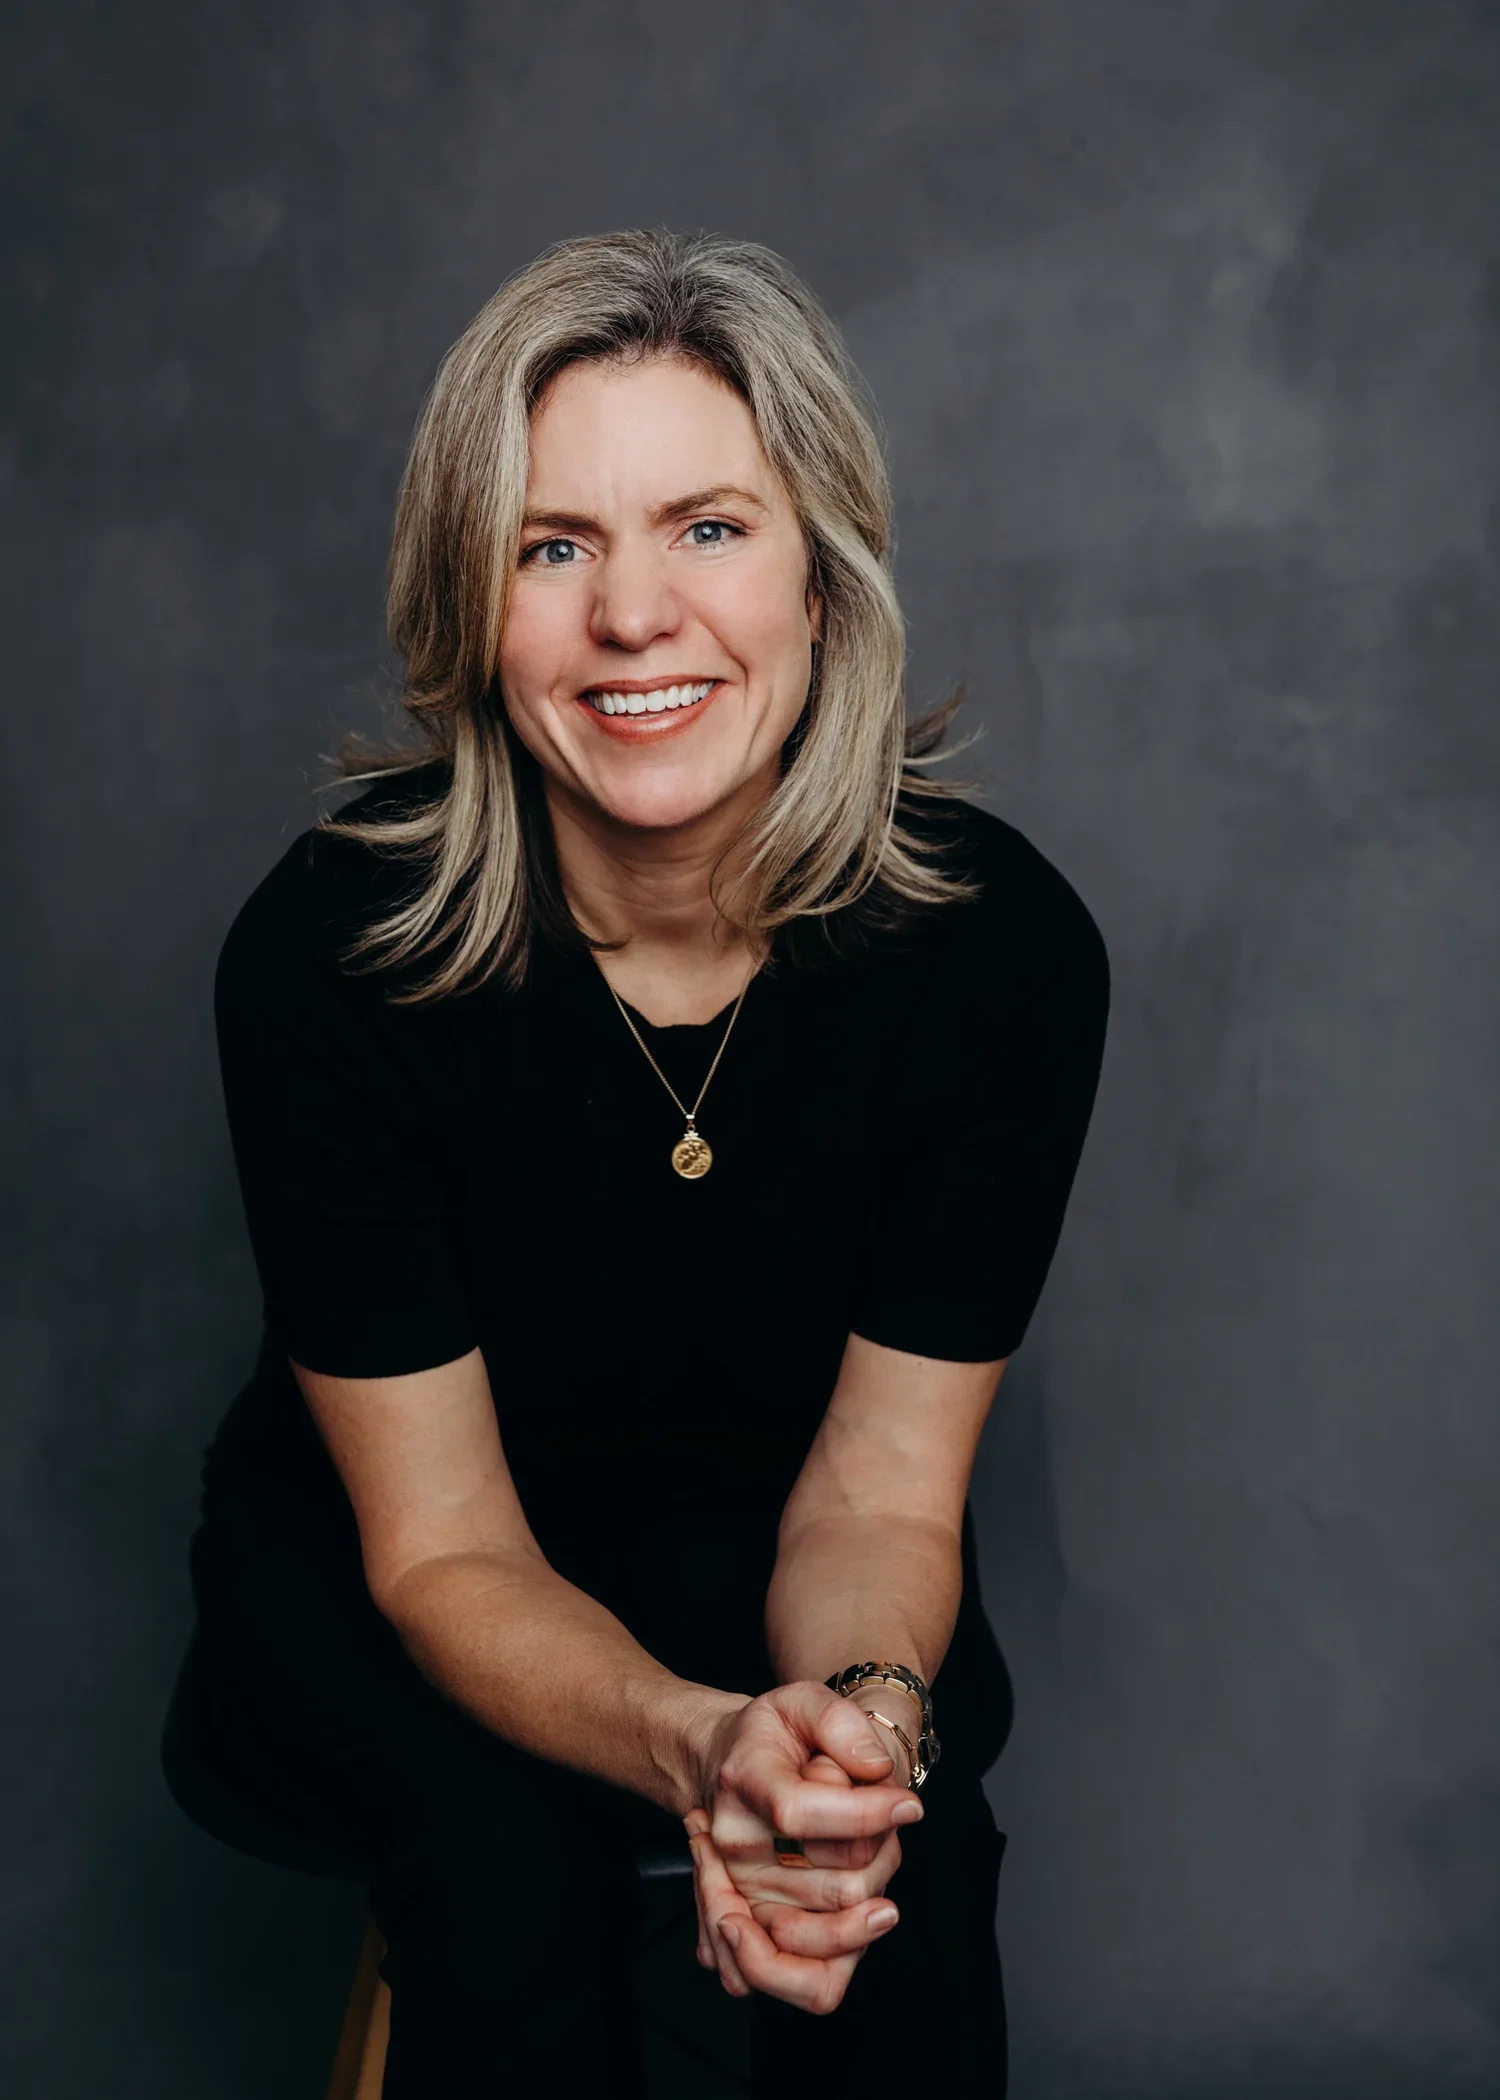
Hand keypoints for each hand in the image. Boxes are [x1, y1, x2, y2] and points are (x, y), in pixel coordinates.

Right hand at [684, 1680, 922, 2007]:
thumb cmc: (771, 1735)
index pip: (802, 1812)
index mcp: (745, 1784)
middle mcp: (738, 1848)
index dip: (867, 1813)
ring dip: (867, 1919)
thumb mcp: (802, 1700)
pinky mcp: (751, 1929)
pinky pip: (802, 1977)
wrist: (726, 1766)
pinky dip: (840, 1960)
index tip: (910, 1804)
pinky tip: (859, 1919)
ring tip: (879, 1885)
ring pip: (818, 1946)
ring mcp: (743, 1894)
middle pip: (830, 1887)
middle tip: (889, 1833)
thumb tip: (876, 1768)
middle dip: (882, 1861)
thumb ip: (840, 1721)